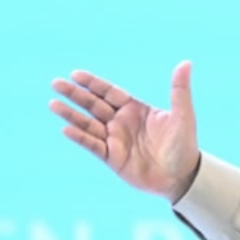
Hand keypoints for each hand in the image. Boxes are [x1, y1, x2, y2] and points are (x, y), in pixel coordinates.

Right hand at [50, 61, 200, 203]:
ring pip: (88, 124)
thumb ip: (179, 90)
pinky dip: (80, 137)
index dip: (93, 83)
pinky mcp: (112, 158)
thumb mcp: (183, 115)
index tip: (75, 74)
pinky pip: (92, 145)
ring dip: (71, 114)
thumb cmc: (184, 144)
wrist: (181, 176)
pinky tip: (67, 129)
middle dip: (75, 94)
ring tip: (53, 104)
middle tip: (55, 83)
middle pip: (94, 105)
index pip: (110, 92)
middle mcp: (122, 122)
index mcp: (136, 109)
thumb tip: (186, 62)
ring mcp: (115, 140)